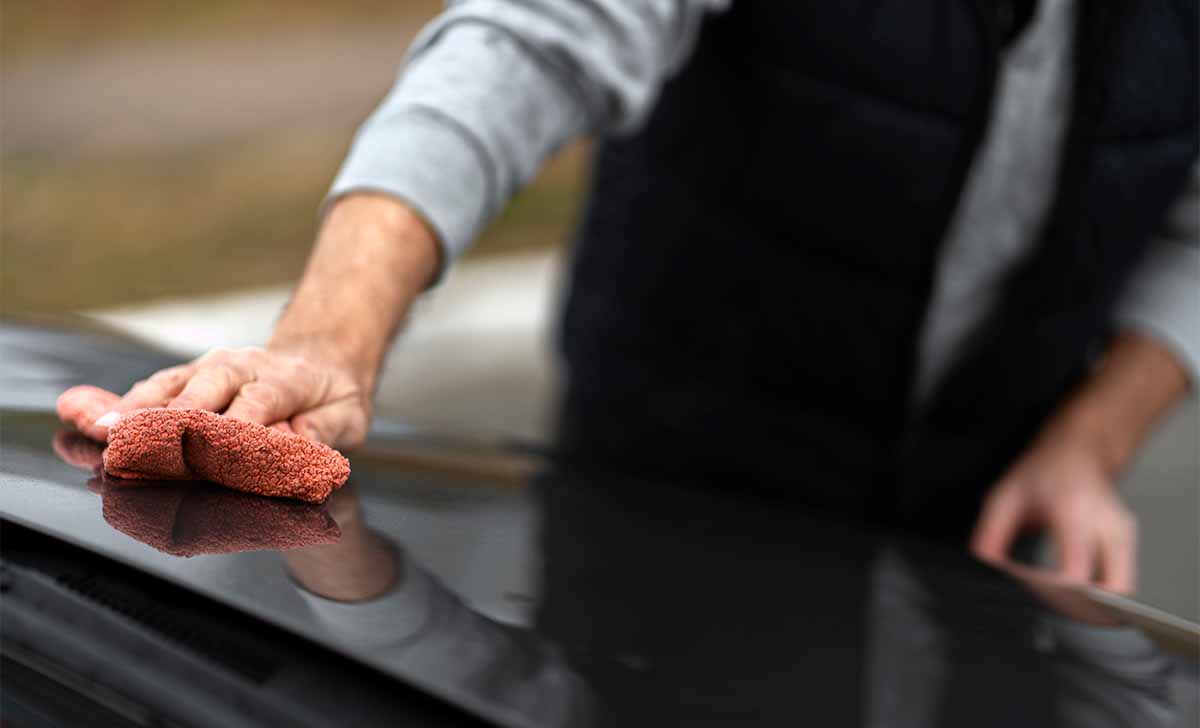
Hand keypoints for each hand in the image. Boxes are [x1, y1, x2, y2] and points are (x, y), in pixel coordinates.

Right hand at [92, 193, 440, 449]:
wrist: (319, 360)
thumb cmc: (331, 397)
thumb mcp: (348, 417)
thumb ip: (326, 431)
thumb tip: (301, 441)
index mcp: (285, 378)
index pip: (256, 404)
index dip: (234, 429)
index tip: (211, 453)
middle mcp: (240, 367)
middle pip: (201, 391)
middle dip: (172, 419)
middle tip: (139, 444)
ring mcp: (208, 369)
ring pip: (167, 388)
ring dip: (133, 410)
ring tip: (100, 429)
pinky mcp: (185, 377)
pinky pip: (149, 389)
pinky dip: (115, 401)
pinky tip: (80, 412)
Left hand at [970, 435, 1137, 593]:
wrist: (1077, 454)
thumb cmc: (1043, 472)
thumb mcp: (1004, 497)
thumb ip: (991, 535)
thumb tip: (987, 571)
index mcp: (1074, 509)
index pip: (1074, 570)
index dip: (1054, 591)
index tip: (1031, 591)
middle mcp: (1107, 523)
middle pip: (1110, 589)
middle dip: (1081, 607)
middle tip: (1051, 606)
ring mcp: (1123, 535)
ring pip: (1121, 591)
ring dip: (1093, 605)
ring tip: (1060, 601)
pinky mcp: (1128, 544)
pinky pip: (1120, 582)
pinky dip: (1100, 595)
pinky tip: (1074, 592)